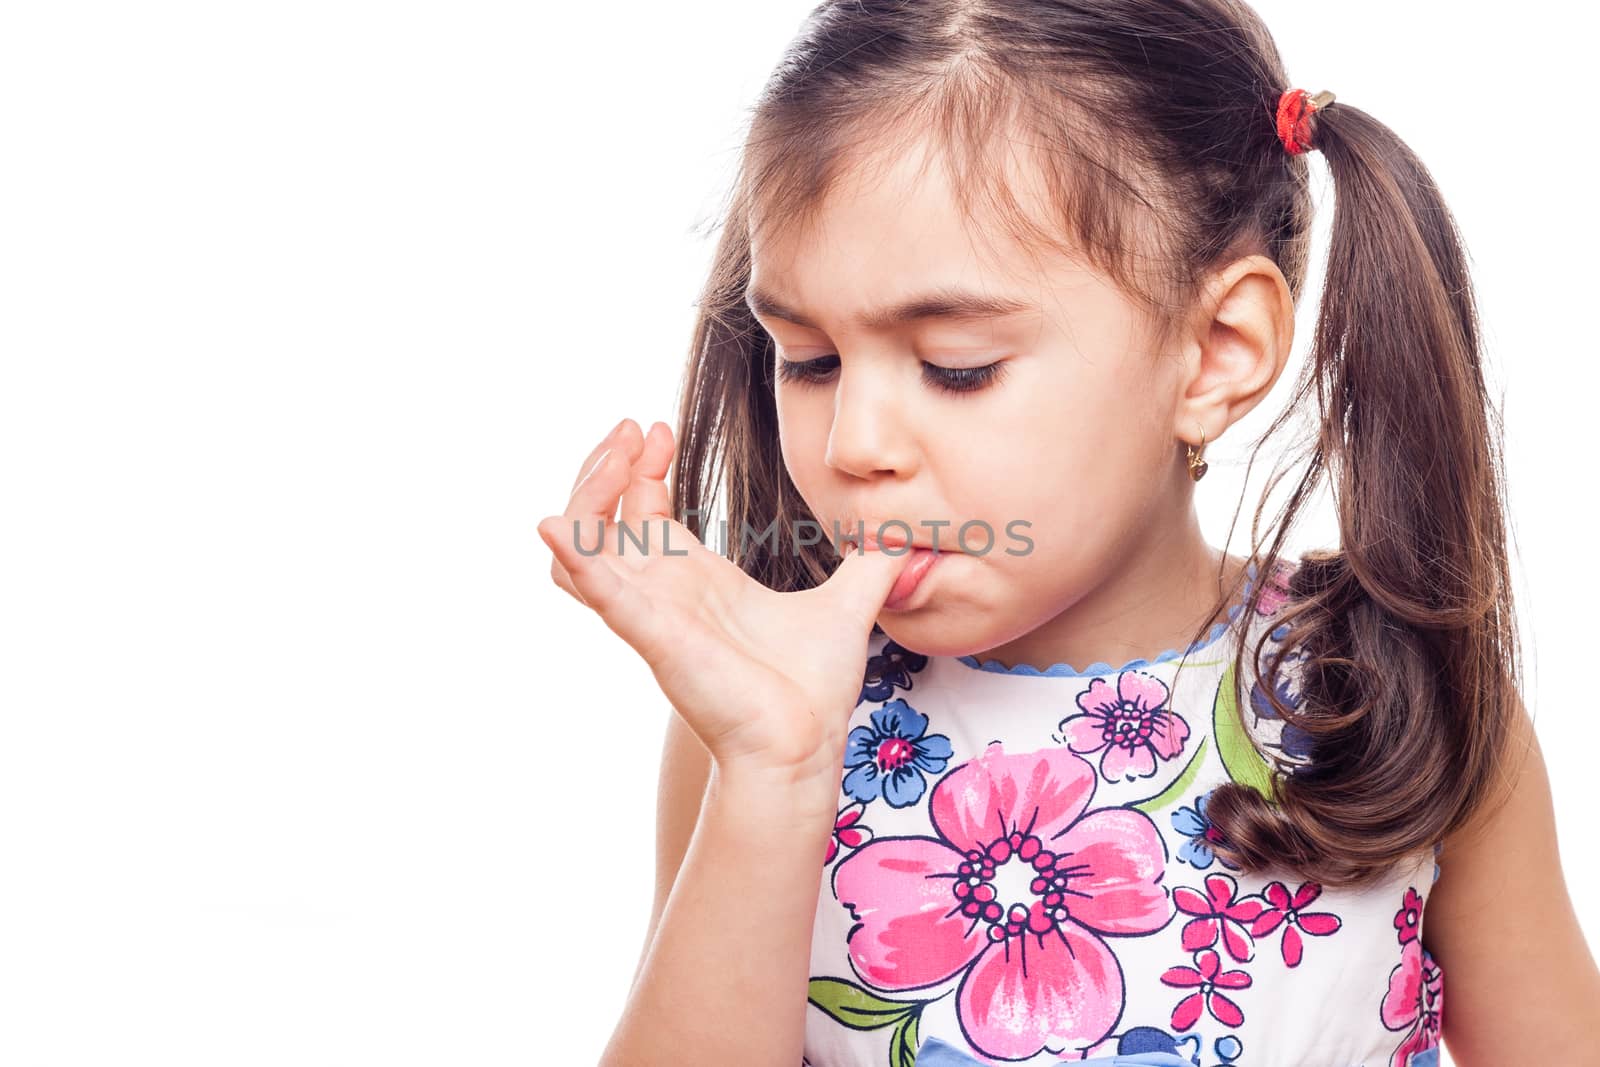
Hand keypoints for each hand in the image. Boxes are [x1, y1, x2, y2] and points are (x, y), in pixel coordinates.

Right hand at [537, 418, 910, 778]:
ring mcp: (650, 611)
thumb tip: (905, 536)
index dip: (641, 462)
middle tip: (633, 429)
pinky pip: (594, 591)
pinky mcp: (652, 634)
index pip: (640, 507)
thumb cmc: (812, 691)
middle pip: (599, 516)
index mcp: (693, 578)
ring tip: (615, 457)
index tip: (659, 428)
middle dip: (605, 464)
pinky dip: (574, 556)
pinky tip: (557, 523)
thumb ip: (871, 565)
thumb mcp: (847, 605)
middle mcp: (661, 590)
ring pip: (581, 546)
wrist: (807, 747)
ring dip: (586, 496)